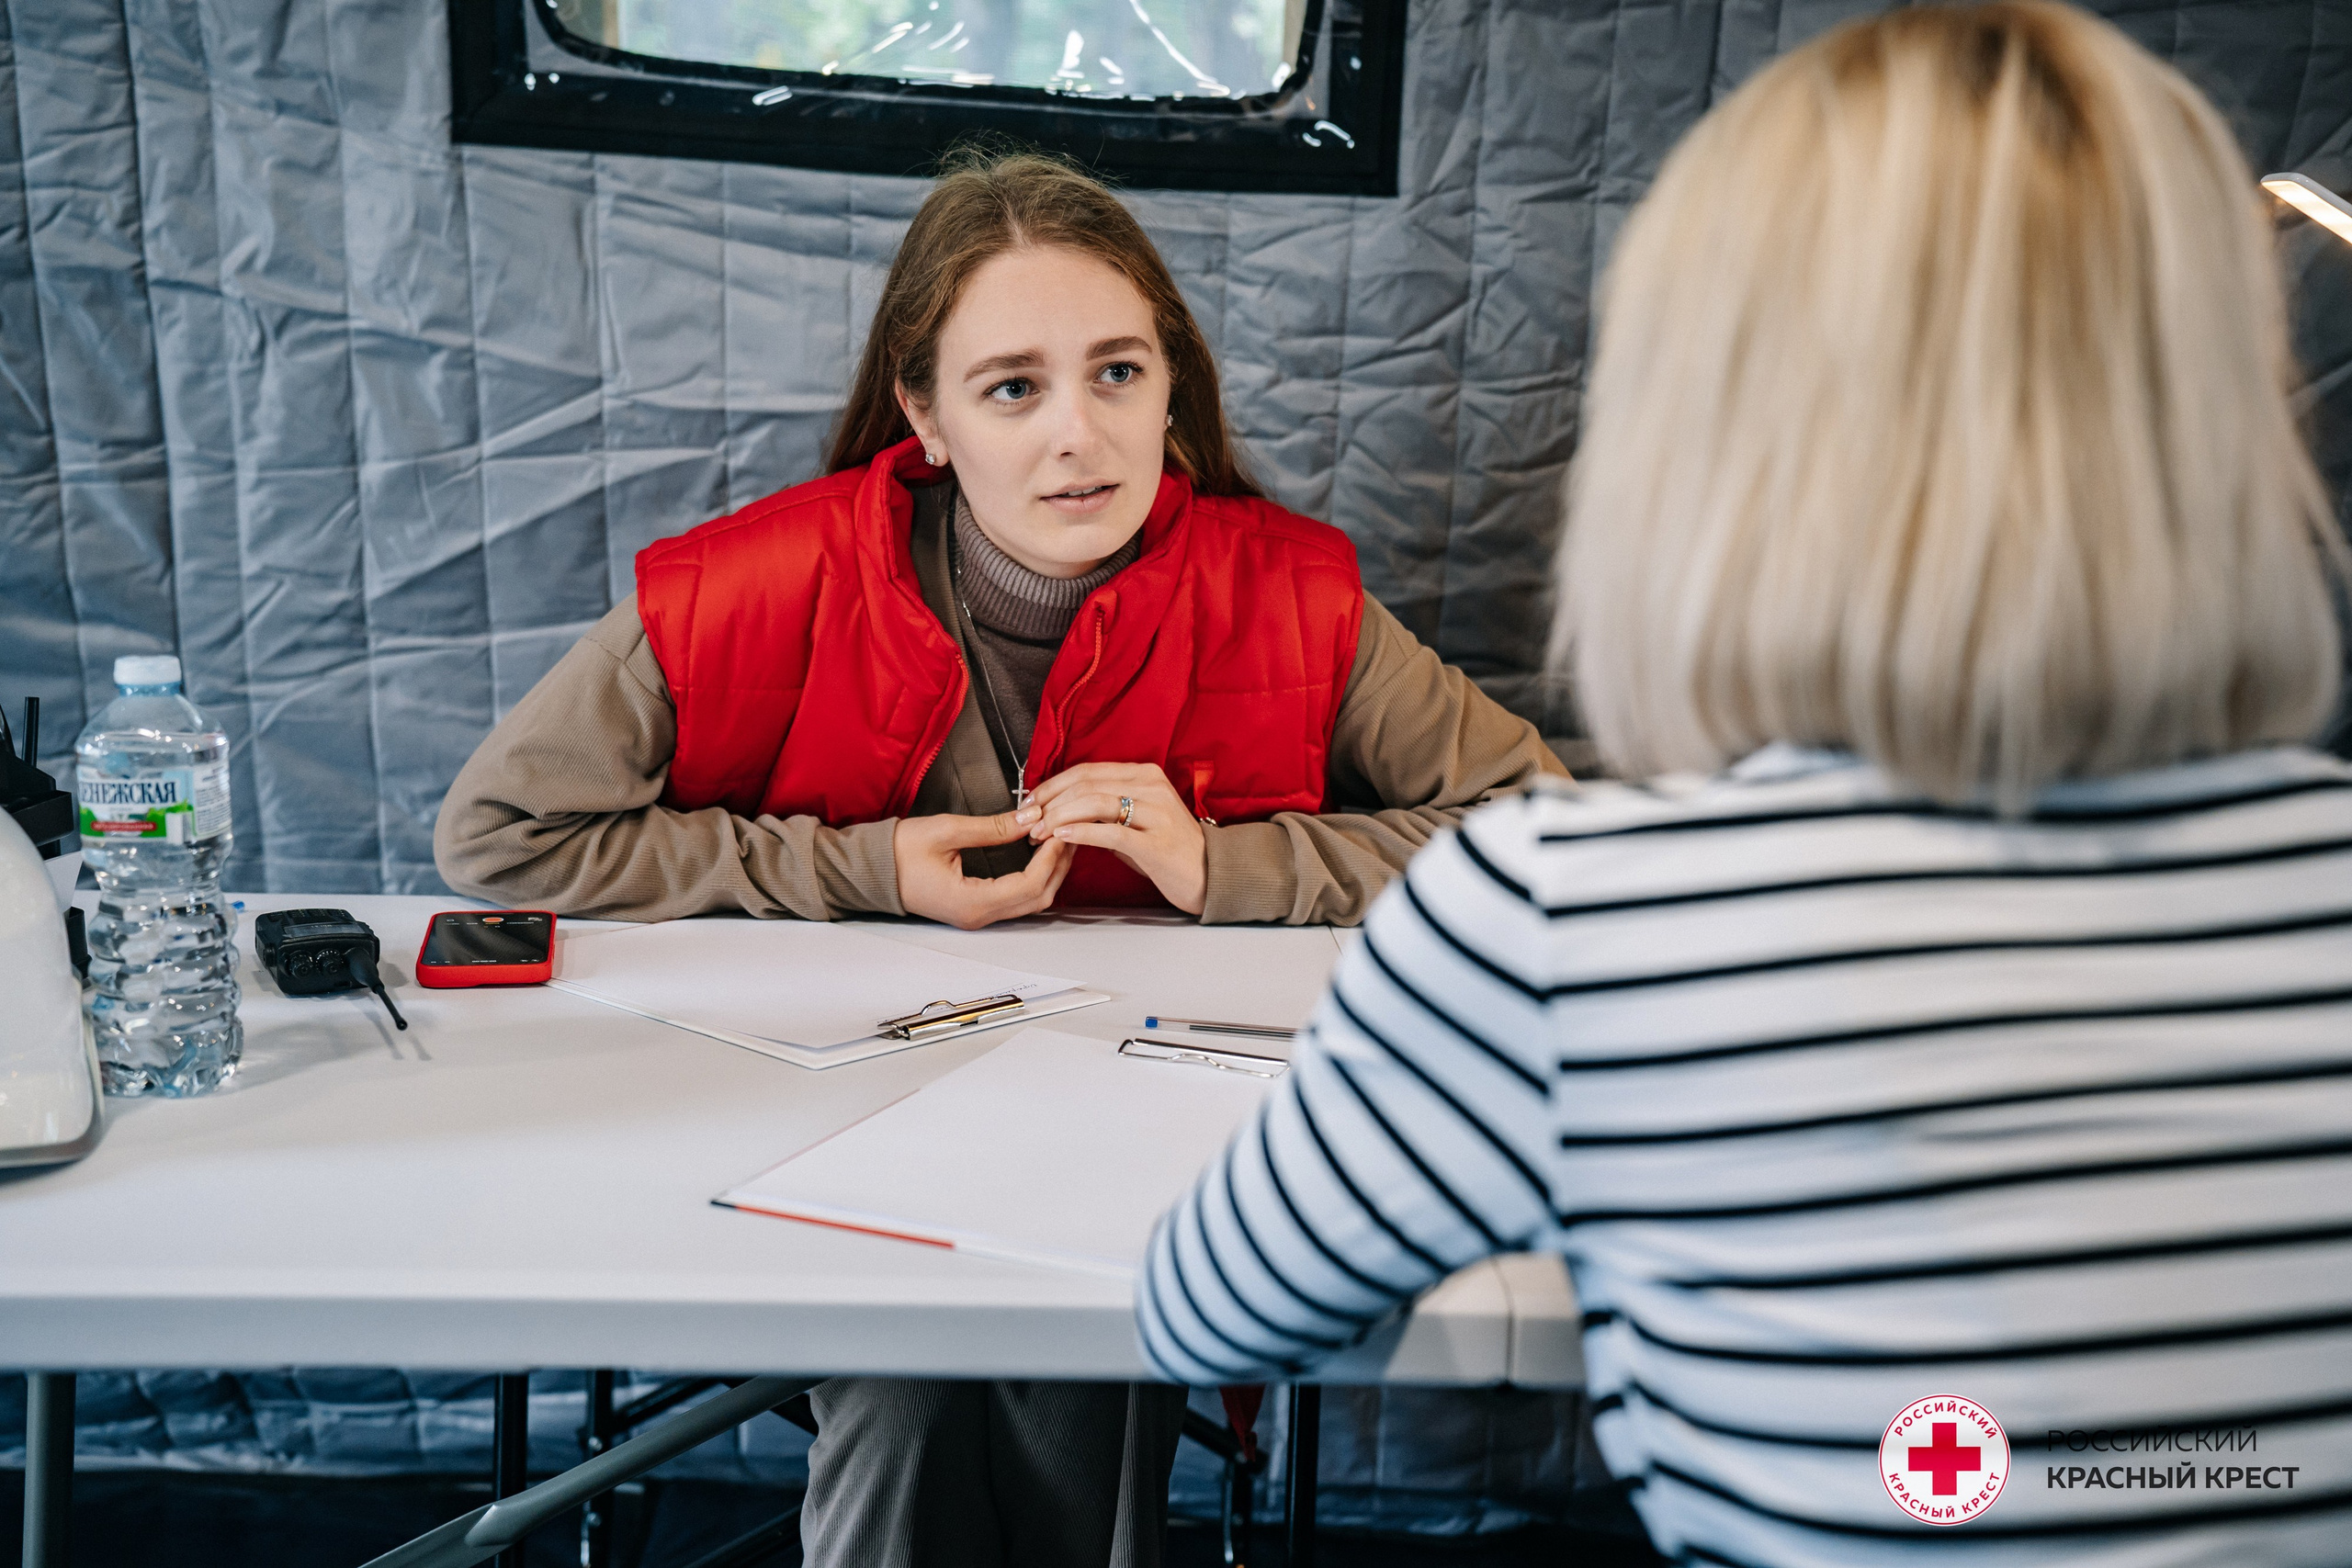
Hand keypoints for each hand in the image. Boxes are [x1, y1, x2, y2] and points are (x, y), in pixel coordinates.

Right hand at [893, 812, 1073, 929]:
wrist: (871, 871)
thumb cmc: (899, 853)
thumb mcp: (946, 831)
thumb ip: (993, 827)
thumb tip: (1030, 818)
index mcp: (971, 902)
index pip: (1029, 884)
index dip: (1050, 857)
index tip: (1058, 829)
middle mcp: (978, 916)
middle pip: (1038, 898)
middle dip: (1058, 866)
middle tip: (1067, 832)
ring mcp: (978, 916)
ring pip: (1031, 902)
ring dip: (1050, 873)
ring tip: (1058, 840)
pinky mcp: (976, 908)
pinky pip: (1017, 899)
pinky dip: (1035, 877)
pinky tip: (1039, 854)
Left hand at [1021, 762, 1206, 915]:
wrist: (1209, 875)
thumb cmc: (1169, 849)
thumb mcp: (1137, 820)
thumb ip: (1105, 810)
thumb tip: (1060, 810)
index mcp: (1145, 775)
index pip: (1087, 771)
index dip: (1052, 784)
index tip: (1031, 801)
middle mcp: (1152, 787)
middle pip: (1087, 783)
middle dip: (1050, 801)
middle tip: (1029, 820)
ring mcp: (1156, 814)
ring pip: (1095, 802)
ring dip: (1059, 817)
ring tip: (1039, 832)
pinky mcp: (1155, 843)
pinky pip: (1111, 832)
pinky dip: (1081, 832)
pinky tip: (1061, 837)